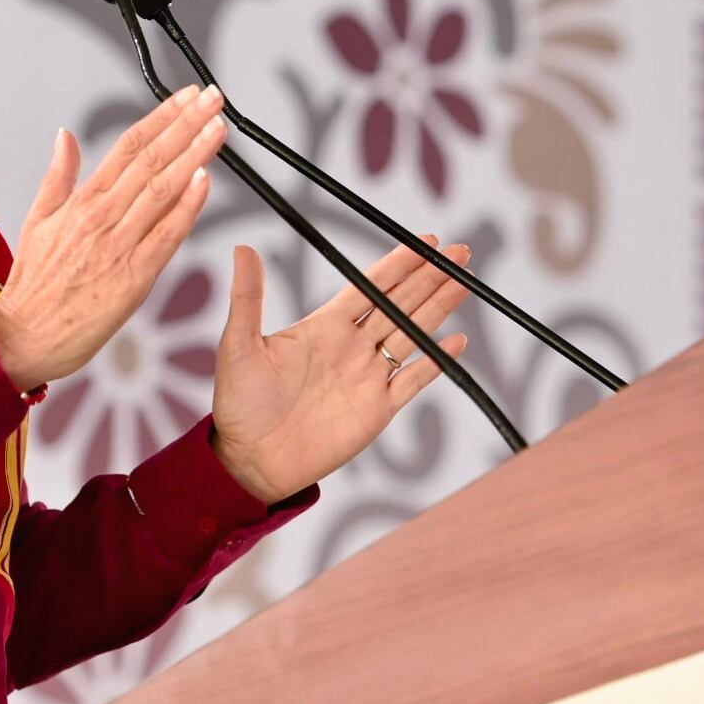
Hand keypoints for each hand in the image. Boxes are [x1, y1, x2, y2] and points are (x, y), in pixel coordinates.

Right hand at [0, 86, 227, 390]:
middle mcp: (102, 217)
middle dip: (187, 125)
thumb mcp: (37, 220)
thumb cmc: (33, 284)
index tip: (187, 97)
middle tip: (214, 98)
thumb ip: (59, 176)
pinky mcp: (134, 278)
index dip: (162, 118)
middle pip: (152, 160)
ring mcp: (119, 245)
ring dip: (194, 156)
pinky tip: (205, 182)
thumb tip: (65, 136)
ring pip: (162, 190)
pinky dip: (186, 207)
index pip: (129, 146)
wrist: (24, 337)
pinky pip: (166, 236)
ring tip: (218, 128)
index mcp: (82, 202)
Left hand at [208, 236, 472, 503]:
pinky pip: (414, 380)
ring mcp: (368, 377)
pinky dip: (436, 361)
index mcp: (325, 326)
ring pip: (414, 333)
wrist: (250, 461)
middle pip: (401, 303)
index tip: (425, 242)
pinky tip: (456, 341)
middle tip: (460, 252)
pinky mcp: (378, 409)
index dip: (400, 263)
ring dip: (440, 307)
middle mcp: (352, 346)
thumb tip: (242, 248)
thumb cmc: (238, 404)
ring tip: (464, 282)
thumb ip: (248, 297)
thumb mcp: (239, 345)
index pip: (371, 286)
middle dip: (431, 276)